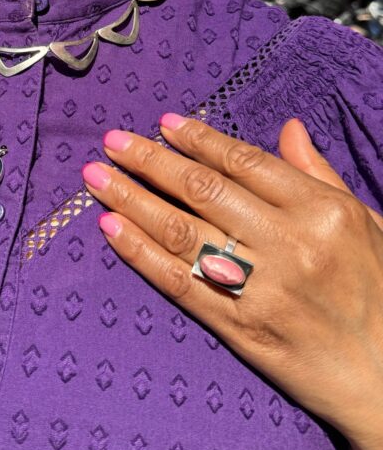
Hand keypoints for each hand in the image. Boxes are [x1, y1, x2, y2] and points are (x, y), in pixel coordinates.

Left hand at [83, 115, 382, 449]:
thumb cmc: (377, 291)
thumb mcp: (365, 223)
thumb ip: (321, 174)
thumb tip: (288, 128)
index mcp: (322, 211)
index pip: (244, 162)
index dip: (197, 140)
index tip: (161, 124)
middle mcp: (289, 243)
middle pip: (202, 190)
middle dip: (150, 161)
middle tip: (111, 142)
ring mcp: (259, 287)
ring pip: (181, 231)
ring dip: (131, 199)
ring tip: (95, 178)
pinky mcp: (236, 325)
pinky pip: (177, 282)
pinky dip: (138, 252)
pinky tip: (110, 228)